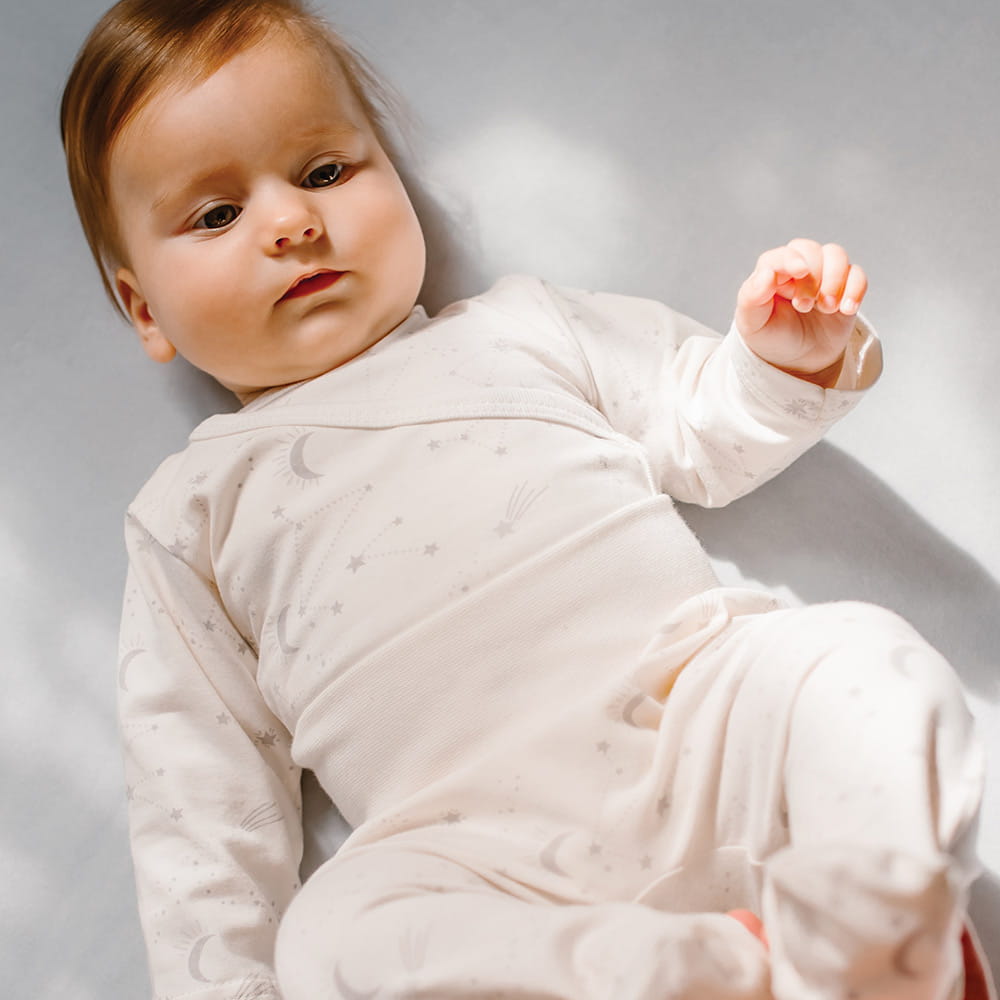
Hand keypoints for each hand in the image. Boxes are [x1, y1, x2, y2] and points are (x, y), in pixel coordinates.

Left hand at [734, 239, 867, 386]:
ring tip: (827, 308)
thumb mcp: (753, 324)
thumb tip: (766, 272)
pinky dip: (855, 289)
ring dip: (834, 279)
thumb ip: (752, 297)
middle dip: (812, 276)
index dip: (792, 259)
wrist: (798, 362)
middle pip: (811, 250)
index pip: (783, 254)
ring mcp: (823, 276)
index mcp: (772, 273)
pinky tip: (847, 309)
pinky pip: (857, 274)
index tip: (800, 272)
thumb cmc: (772, 339)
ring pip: (836, 255)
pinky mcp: (845, 287)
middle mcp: (798, 269)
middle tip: (804, 307)